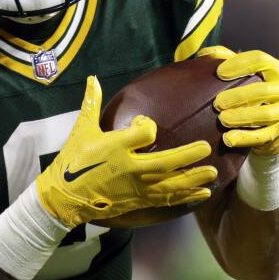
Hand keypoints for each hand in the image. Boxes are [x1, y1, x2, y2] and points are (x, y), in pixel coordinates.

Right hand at [37, 76, 216, 227]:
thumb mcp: (81, 130)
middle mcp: (129, 168)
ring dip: (193, 179)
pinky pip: (165, 200)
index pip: (144, 132)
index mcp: (115, 147)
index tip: (146, 124)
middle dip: (188, 155)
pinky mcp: (137, 200)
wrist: (65, 197)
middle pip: (165, 162)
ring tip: (213, 173)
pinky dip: (186, 197)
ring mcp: (135, 187)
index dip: (148, 125)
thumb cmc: (73, 161)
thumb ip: (92, 103)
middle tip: (206, 147)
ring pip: (170, 184)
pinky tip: (202, 194)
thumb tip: (93, 79)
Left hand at [201, 47, 278, 155]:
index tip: (219, 73)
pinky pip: (263, 135)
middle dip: (238, 96)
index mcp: (277, 68)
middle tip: (217, 103)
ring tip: (222, 119)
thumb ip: (226, 59)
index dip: (238, 64)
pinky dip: (245, 138)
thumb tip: (204, 54)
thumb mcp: (244, 71)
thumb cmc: (253, 86)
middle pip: (262, 90)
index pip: (259, 59)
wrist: (272, 116)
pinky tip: (228, 139)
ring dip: (242, 117)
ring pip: (266, 114)